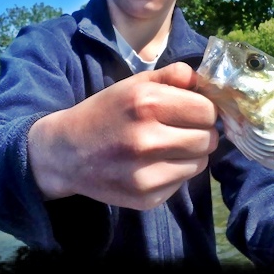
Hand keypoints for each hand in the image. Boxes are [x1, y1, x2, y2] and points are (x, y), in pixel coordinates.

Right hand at [28, 62, 218, 209]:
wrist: (65, 153)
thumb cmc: (106, 112)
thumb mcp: (134, 83)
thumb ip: (173, 75)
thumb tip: (205, 81)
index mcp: (146, 103)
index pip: (207, 111)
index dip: (204, 109)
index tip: (194, 110)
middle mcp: (146, 140)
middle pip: (208, 139)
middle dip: (201, 132)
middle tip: (184, 129)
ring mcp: (145, 174)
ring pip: (200, 163)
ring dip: (191, 154)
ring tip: (168, 146)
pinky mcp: (146, 198)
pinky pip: (182, 182)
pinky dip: (176, 172)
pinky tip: (155, 164)